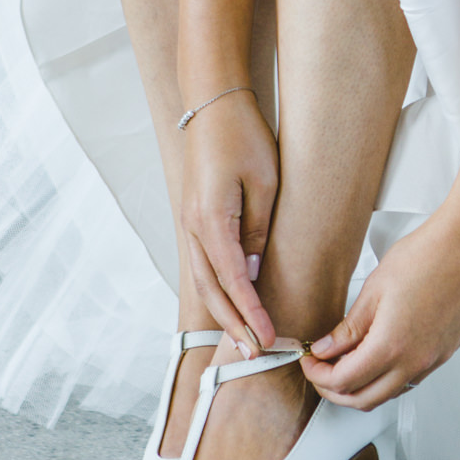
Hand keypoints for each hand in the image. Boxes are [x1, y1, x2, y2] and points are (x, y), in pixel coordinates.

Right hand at [180, 90, 278, 349]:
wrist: (212, 104)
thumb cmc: (243, 136)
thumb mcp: (265, 182)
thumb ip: (259, 231)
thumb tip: (254, 273)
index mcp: (211, 220)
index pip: (232, 280)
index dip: (251, 314)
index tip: (269, 338)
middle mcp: (194, 227)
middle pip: (211, 289)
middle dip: (233, 325)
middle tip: (256, 355)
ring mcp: (190, 223)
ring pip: (203, 280)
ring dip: (223, 312)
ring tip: (243, 340)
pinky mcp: (195, 217)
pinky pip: (203, 264)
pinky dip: (216, 290)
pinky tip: (230, 303)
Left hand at [300, 210, 459, 409]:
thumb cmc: (425, 258)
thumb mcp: (374, 290)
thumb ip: (348, 328)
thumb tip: (326, 349)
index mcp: (391, 346)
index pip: (343, 381)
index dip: (318, 375)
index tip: (309, 361)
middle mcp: (414, 362)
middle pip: (364, 399)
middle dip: (334, 391)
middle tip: (320, 370)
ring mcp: (432, 360)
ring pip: (388, 394)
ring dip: (362, 387)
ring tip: (346, 362)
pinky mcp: (444, 353)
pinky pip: (409, 381)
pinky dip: (386, 379)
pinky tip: (377, 357)